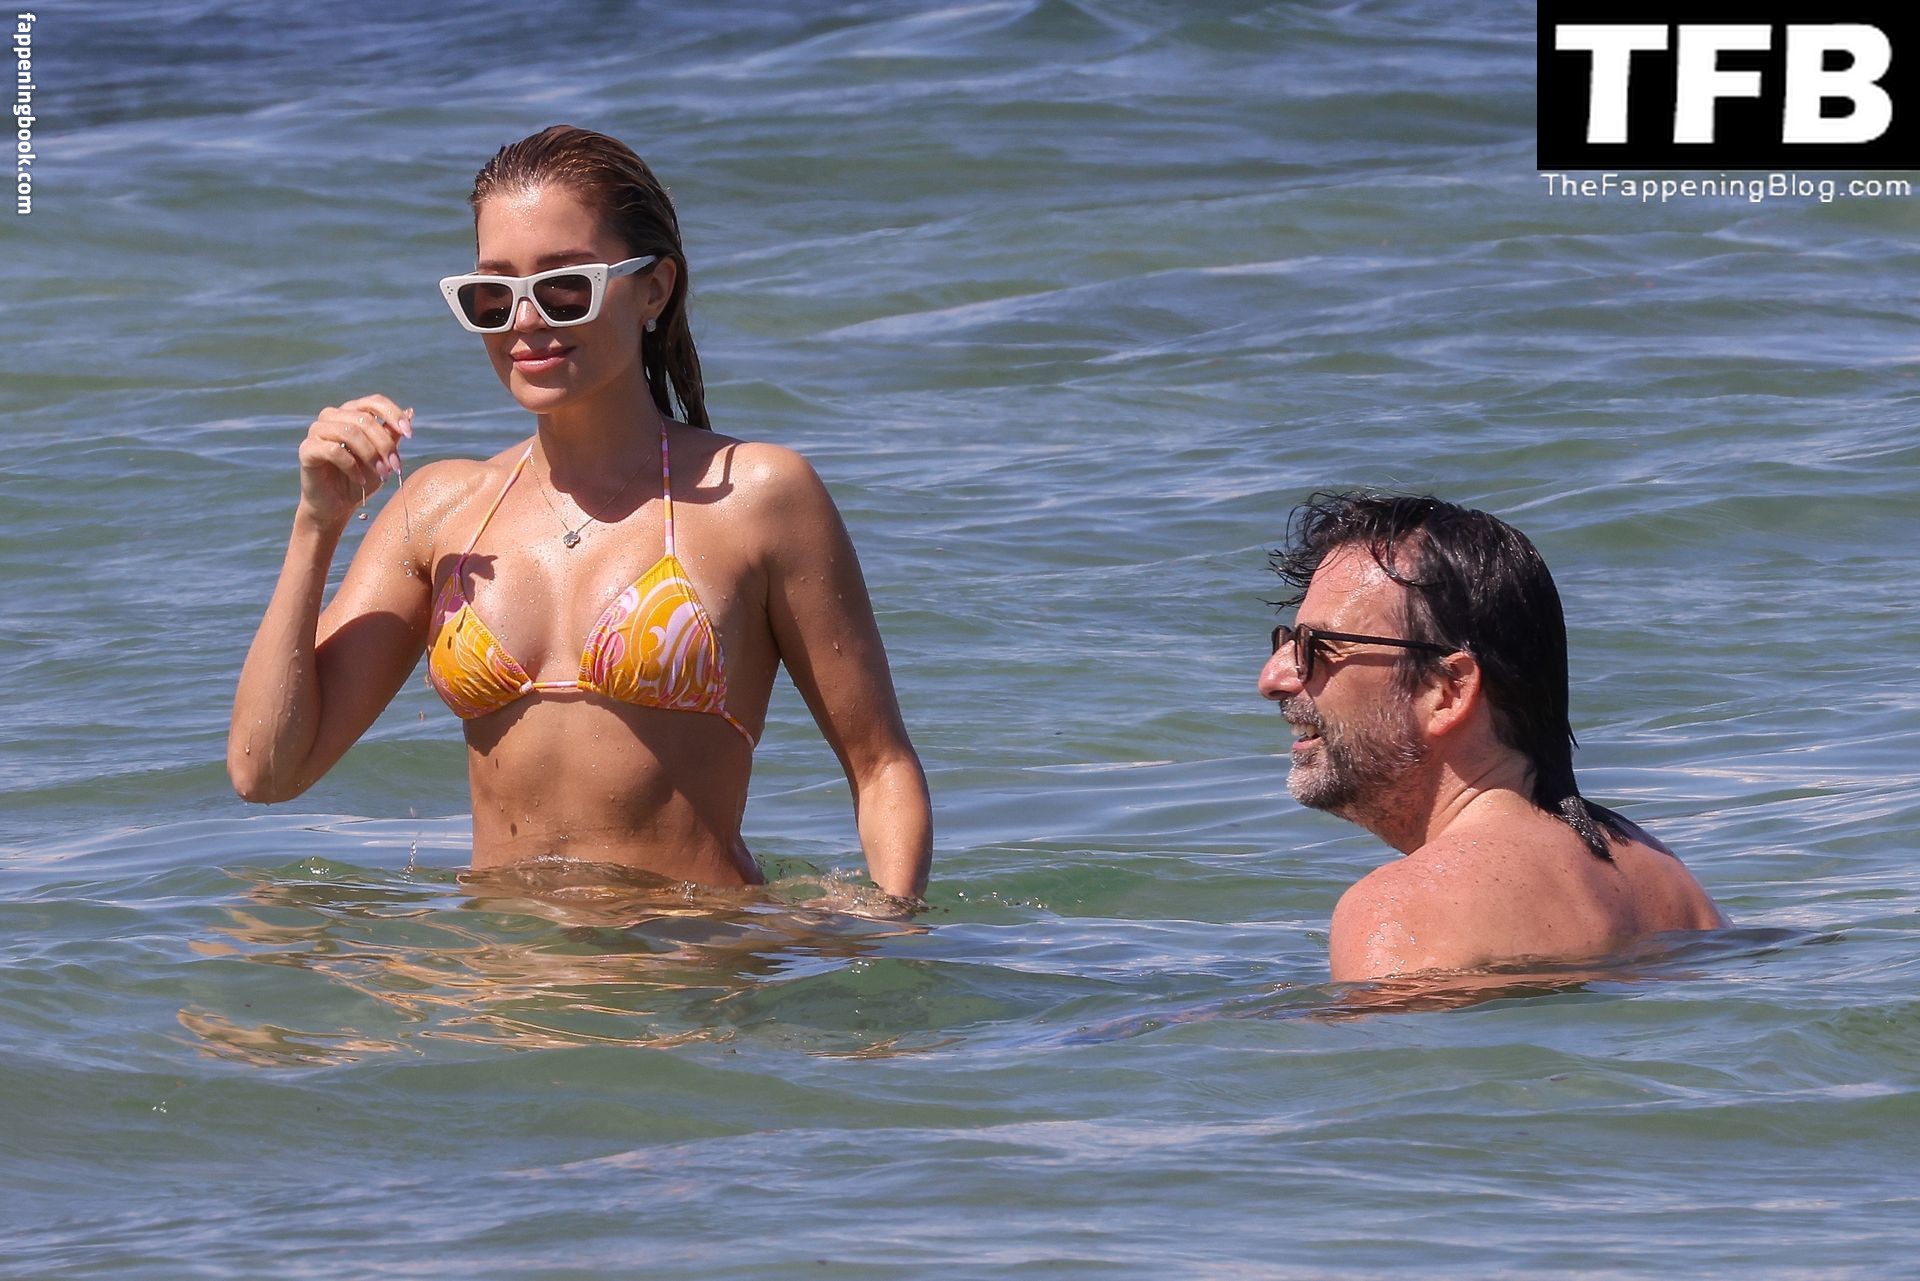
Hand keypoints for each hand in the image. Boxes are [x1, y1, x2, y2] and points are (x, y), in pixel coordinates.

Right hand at [295, 395, 413, 530]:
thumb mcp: (383, 457)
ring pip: (349, 432)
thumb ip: (392, 435)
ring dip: (371, 455)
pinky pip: (333, 450)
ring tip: (381, 474)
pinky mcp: (307, 449)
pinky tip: (360, 480)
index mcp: (351, 412)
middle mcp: (332, 416)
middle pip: (364, 419)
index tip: (410, 434)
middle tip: (395, 467)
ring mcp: (317, 431)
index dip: (394, 414)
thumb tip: (411, 412)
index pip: (374, 402)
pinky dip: (352, 466)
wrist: (336, 504)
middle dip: (385, 445)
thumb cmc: (361, 478)